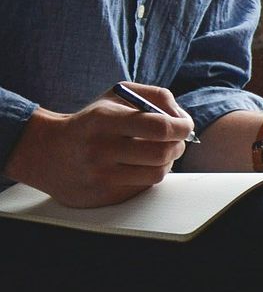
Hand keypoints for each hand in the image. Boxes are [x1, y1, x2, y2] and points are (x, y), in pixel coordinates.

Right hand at [4, 84, 193, 207]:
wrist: (48, 152)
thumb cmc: (92, 121)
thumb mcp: (118, 95)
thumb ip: (156, 96)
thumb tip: (181, 118)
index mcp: (105, 119)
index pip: (159, 126)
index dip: (182, 126)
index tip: (186, 125)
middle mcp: (100, 149)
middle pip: (162, 153)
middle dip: (178, 145)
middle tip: (175, 140)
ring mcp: (100, 176)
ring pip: (157, 173)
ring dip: (167, 161)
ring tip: (158, 151)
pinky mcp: (102, 196)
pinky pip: (143, 187)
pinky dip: (149, 174)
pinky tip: (138, 165)